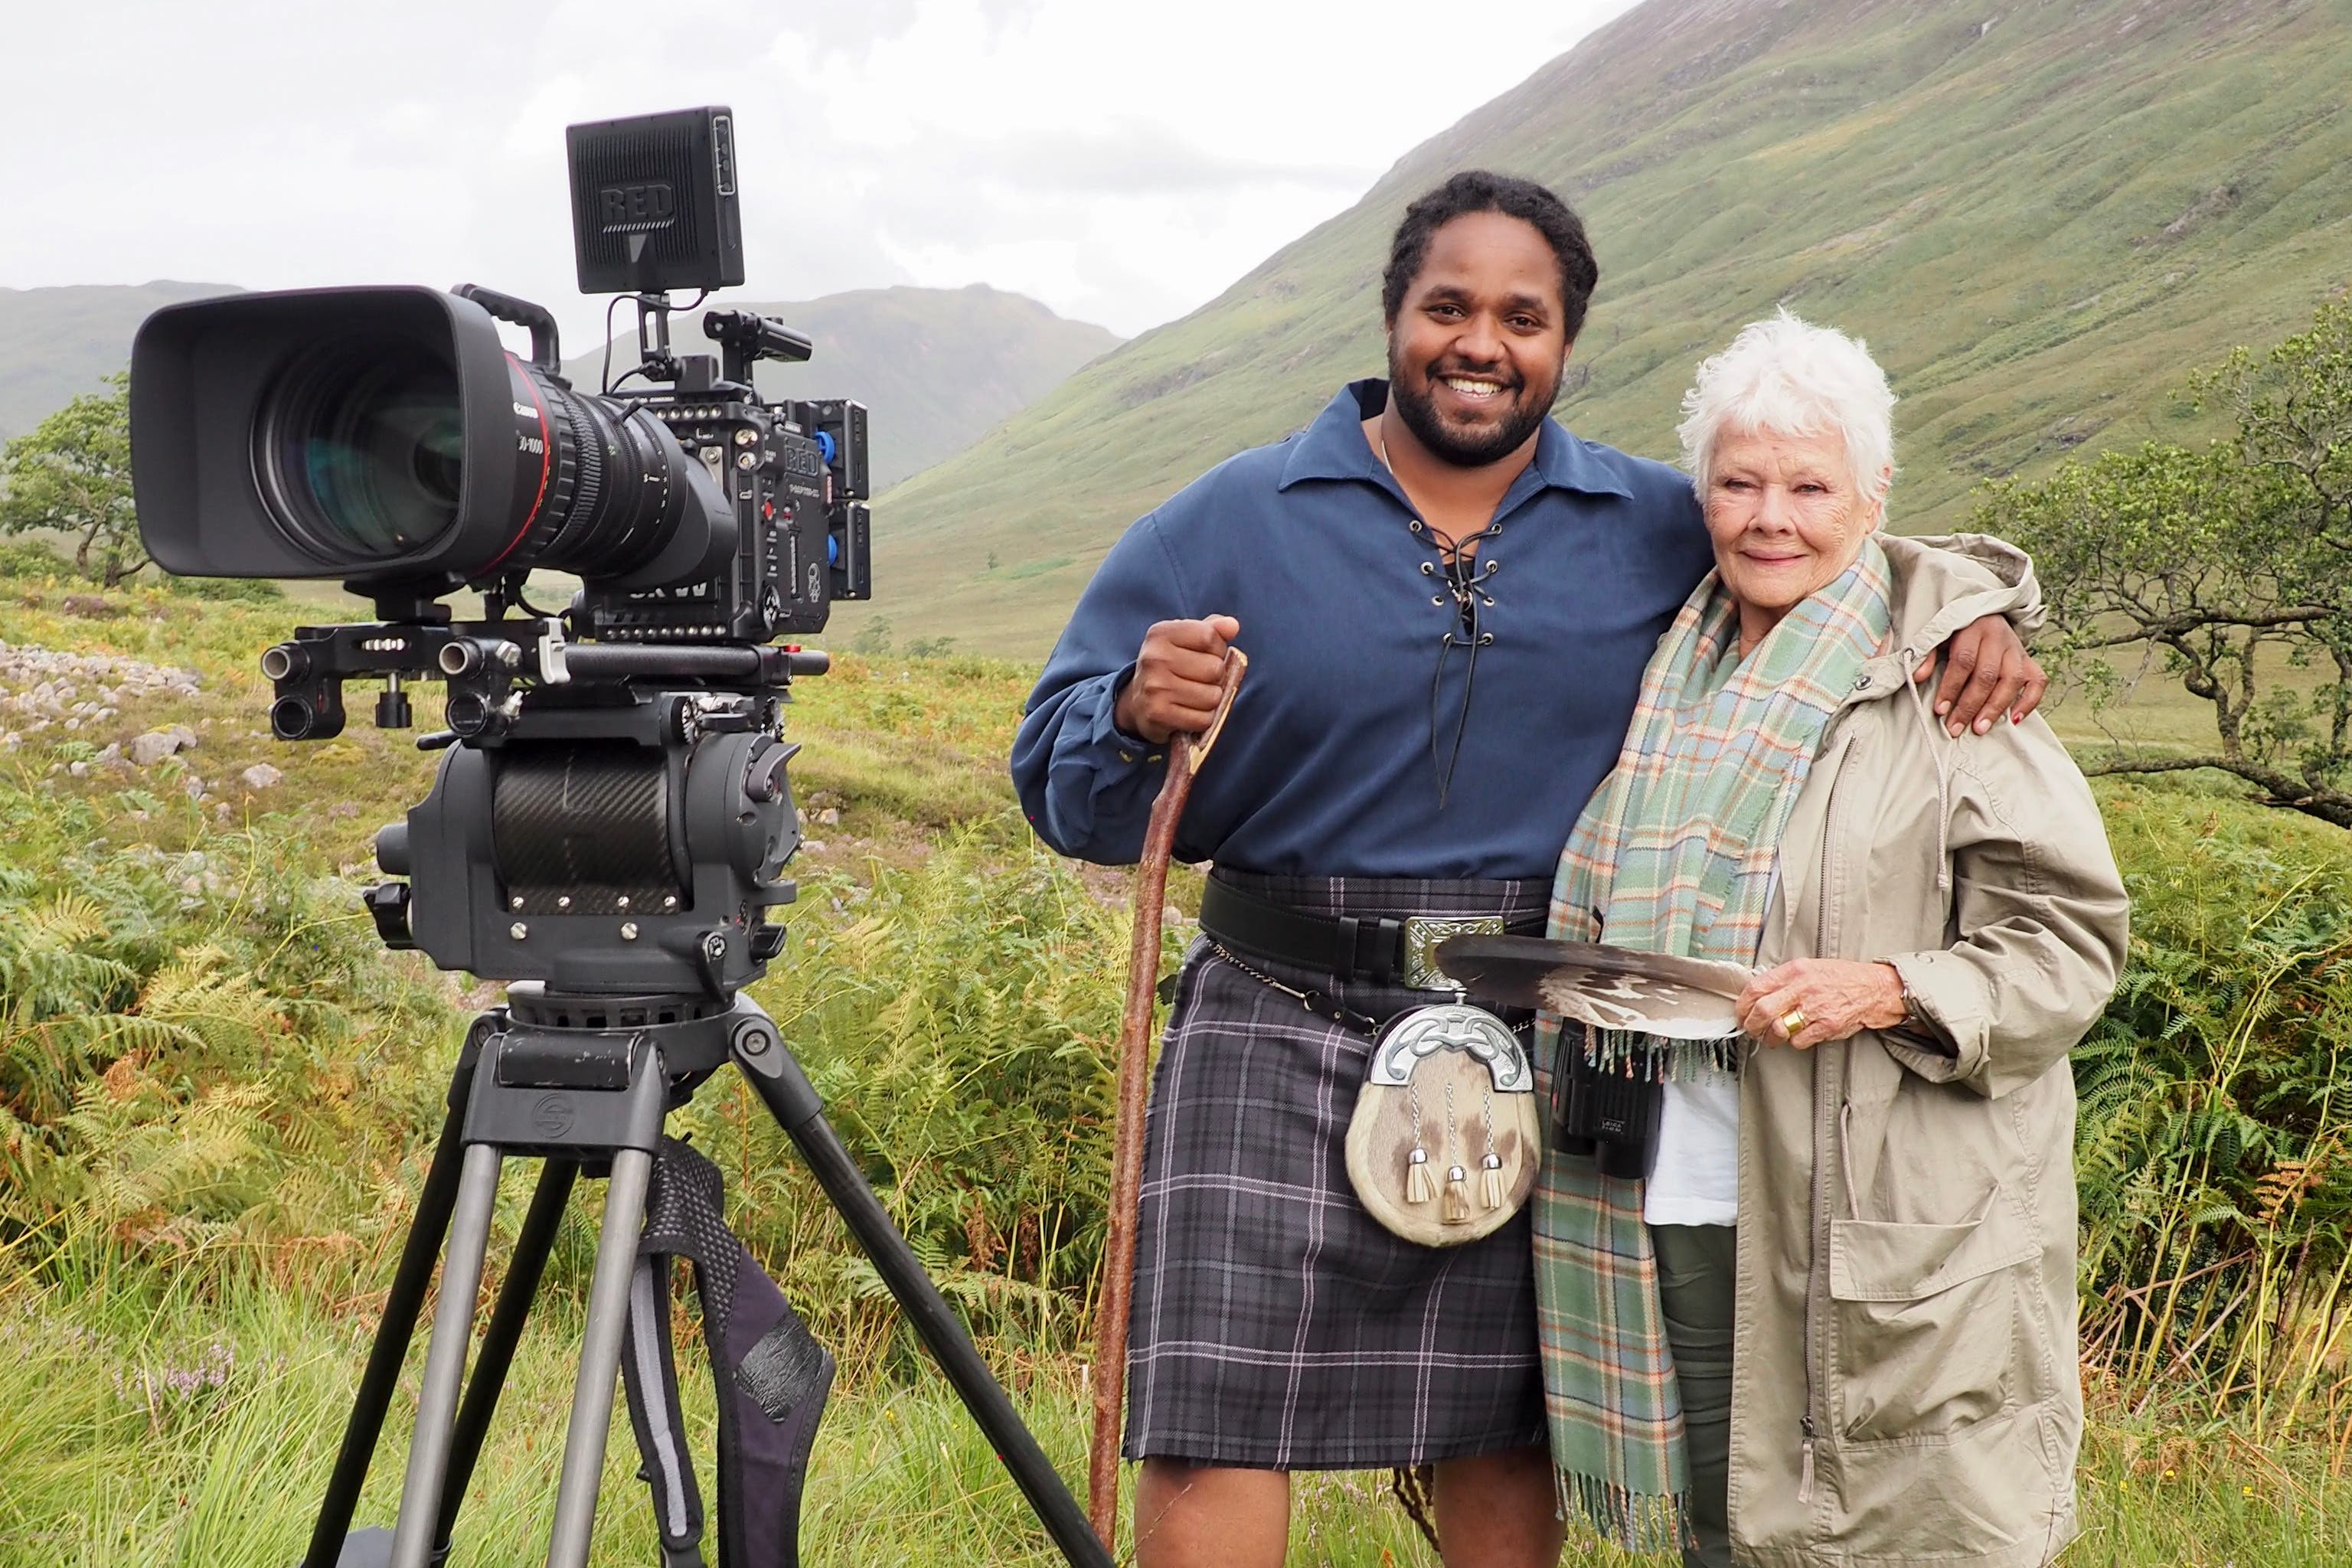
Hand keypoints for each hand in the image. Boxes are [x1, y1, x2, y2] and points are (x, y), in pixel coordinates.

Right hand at [1113, 616, 1241, 743]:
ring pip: (1213, 696)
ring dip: (1211, 700)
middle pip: (1215, 668)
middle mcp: (1154, 658)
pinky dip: (1203, 719)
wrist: (1138, 703)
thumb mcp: (1186, 641)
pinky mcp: (1158, 715)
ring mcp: (1155, 687)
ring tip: (1195, 697)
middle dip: (1216, 677)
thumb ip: (1212, 629)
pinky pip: (1203, 719)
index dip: (1218, 649)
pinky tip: (1189, 713)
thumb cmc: (1171, 667)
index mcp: (1160, 634)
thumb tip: (1232, 626)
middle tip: (1199, 680)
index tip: (1206, 655)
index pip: (1210, 637)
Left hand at [1736, 959, 1906, 1049]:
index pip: (1756, 988)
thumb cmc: (1841, 978)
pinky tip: (1798, 1036)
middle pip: (1762, 1011)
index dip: (1742, 1005)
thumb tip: (1757, 994)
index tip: (1740, 1013)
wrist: (1874, 988)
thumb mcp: (1809, 968)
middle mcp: (1803, 987)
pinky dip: (1794, 1042)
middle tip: (1751, 1030)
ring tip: (1771, 1037)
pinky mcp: (1827, 1026)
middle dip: (1751, 1025)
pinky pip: (1798, 1041)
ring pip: (1777, 1029)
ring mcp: (1815, 1008)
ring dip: (1769, 1038)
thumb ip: (1784, 979)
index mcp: (1795, 970)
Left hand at [1918, 616, 2045, 736]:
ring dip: (1995, 708)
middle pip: (1987, 675)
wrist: (1985, 614)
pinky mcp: (2029, 660)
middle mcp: (1999, 638)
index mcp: (1973, 628)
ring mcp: (2017, 650)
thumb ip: (1926, 654)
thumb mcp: (1938, 635)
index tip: (1940, 710)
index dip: (1951, 687)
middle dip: (1970, 705)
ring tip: (1979, 728)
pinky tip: (2014, 719)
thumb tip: (1917, 678)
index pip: (1964, 660)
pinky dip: (2029, 702)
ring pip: (2012, 680)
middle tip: (1955, 727)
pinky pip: (2038, 682)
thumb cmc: (1957, 630)